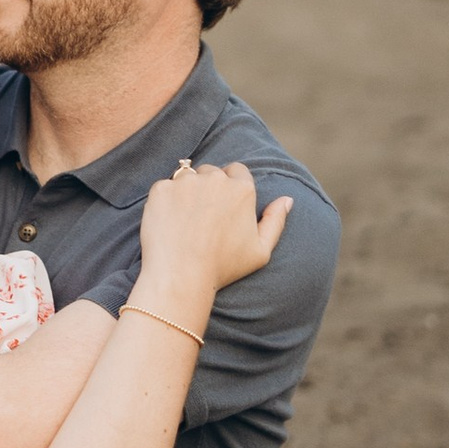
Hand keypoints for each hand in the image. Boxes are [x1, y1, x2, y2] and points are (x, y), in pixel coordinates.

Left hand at [134, 157, 290, 307]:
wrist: (181, 275)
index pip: (237, 171)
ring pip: (187, 177)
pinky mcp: (161, 188)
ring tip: (186, 221)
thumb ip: (275, 221)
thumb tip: (287, 199)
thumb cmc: (223, 267)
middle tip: (203, 217)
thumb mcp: (261, 251)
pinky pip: (165, 187)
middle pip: (212, 172)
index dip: (231, 187)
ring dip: (187, 191)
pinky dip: (166, 201)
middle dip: (209, 188)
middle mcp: (215, 179)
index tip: (224, 207)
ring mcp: (185, 182)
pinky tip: (169, 223)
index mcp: (242, 189)